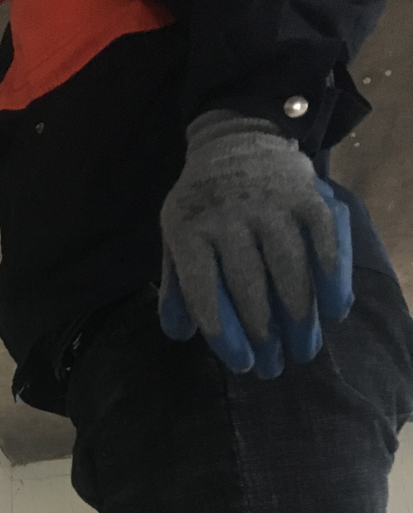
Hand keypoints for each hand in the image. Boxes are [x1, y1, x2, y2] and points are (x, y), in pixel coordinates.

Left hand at [159, 111, 352, 377]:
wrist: (236, 142)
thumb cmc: (204, 208)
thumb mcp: (177, 240)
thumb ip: (177, 286)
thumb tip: (178, 333)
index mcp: (189, 230)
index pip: (205, 292)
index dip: (225, 335)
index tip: (241, 365)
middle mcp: (229, 215)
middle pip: (249, 286)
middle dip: (264, 335)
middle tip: (273, 369)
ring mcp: (271, 203)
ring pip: (289, 268)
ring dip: (299, 317)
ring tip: (303, 351)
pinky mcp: (309, 195)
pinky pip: (326, 240)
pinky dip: (333, 277)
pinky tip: (335, 311)